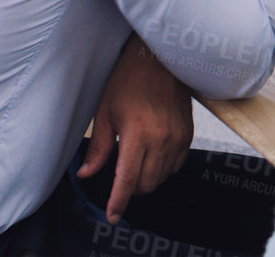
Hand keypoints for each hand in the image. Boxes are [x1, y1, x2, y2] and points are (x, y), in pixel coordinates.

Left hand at [78, 37, 191, 224]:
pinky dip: (163, 168)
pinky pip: (177, 164)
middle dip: (132, 189)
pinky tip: (152, 155)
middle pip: (147, 183)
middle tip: (120, 179)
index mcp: (138, 134)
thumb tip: (86, 173)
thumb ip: (99, 147)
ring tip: (136, 162)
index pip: (127, 179)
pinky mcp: (188, 133)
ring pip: (163, 176)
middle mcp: (162, 139)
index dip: (119, 201)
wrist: (160, 59)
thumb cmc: (129, 80)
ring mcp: (178, 137)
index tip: (113, 215)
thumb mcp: (105, 112)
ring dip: (147, 178)